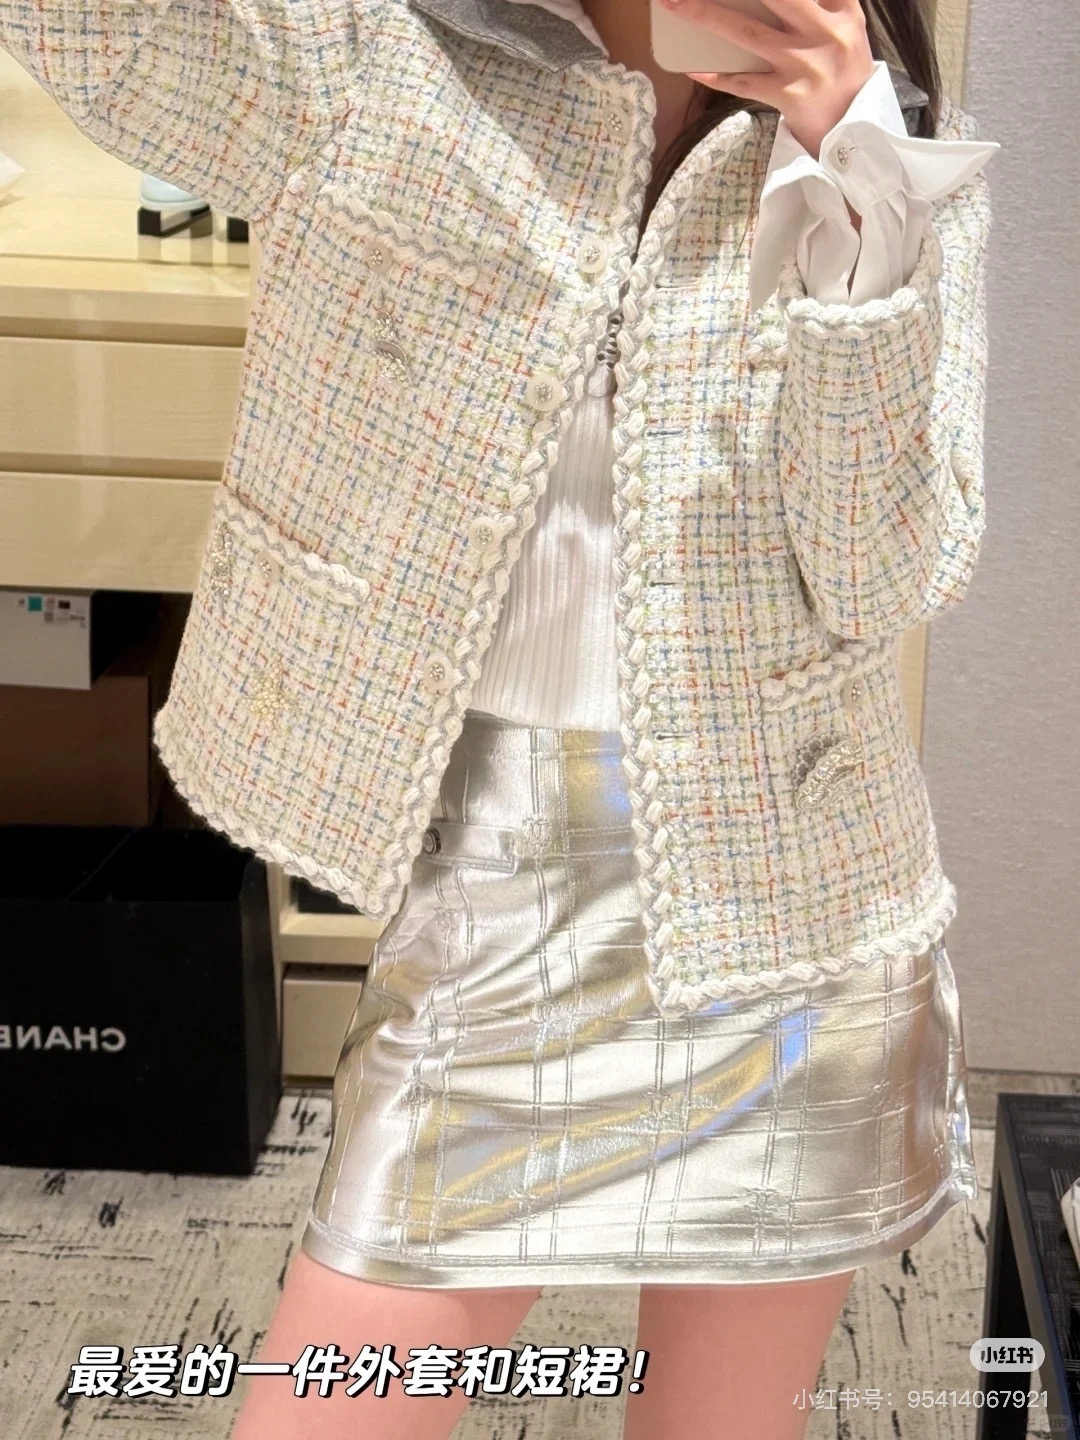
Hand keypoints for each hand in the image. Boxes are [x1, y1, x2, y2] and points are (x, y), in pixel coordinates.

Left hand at [656, 0, 875, 158]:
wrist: (853, 128)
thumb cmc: (842, 69)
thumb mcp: (846, 25)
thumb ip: (825, 0)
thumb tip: (771, 1)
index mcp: (842, 10)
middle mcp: (825, 33)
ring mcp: (804, 65)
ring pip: (747, 33)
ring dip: (706, 15)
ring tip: (675, 2)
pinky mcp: (788, 96)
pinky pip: (743, 83)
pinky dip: (716, 75)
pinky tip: (692, 65)